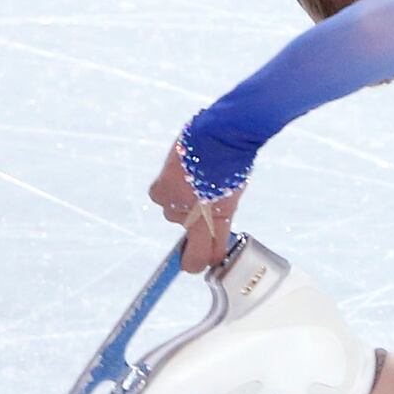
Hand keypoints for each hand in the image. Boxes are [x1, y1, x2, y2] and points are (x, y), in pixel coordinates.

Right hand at [147, 142, 242, 271]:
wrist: (222, 133)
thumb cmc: (233, 162)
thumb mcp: (232, 196)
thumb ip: (218, 217)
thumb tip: (209, 236)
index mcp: (217, 222)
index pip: (199, 259)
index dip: (198, 261)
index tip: (199, 260)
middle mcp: (192, 220)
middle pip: (187, 227)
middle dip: (195, 212)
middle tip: (206, 189)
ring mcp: (174, 206)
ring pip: (173, 209)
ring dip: (181, 196)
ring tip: (195, 175)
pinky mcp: (160, 192)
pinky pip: (161, 195)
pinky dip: (169, 185)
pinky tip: (180, 171)